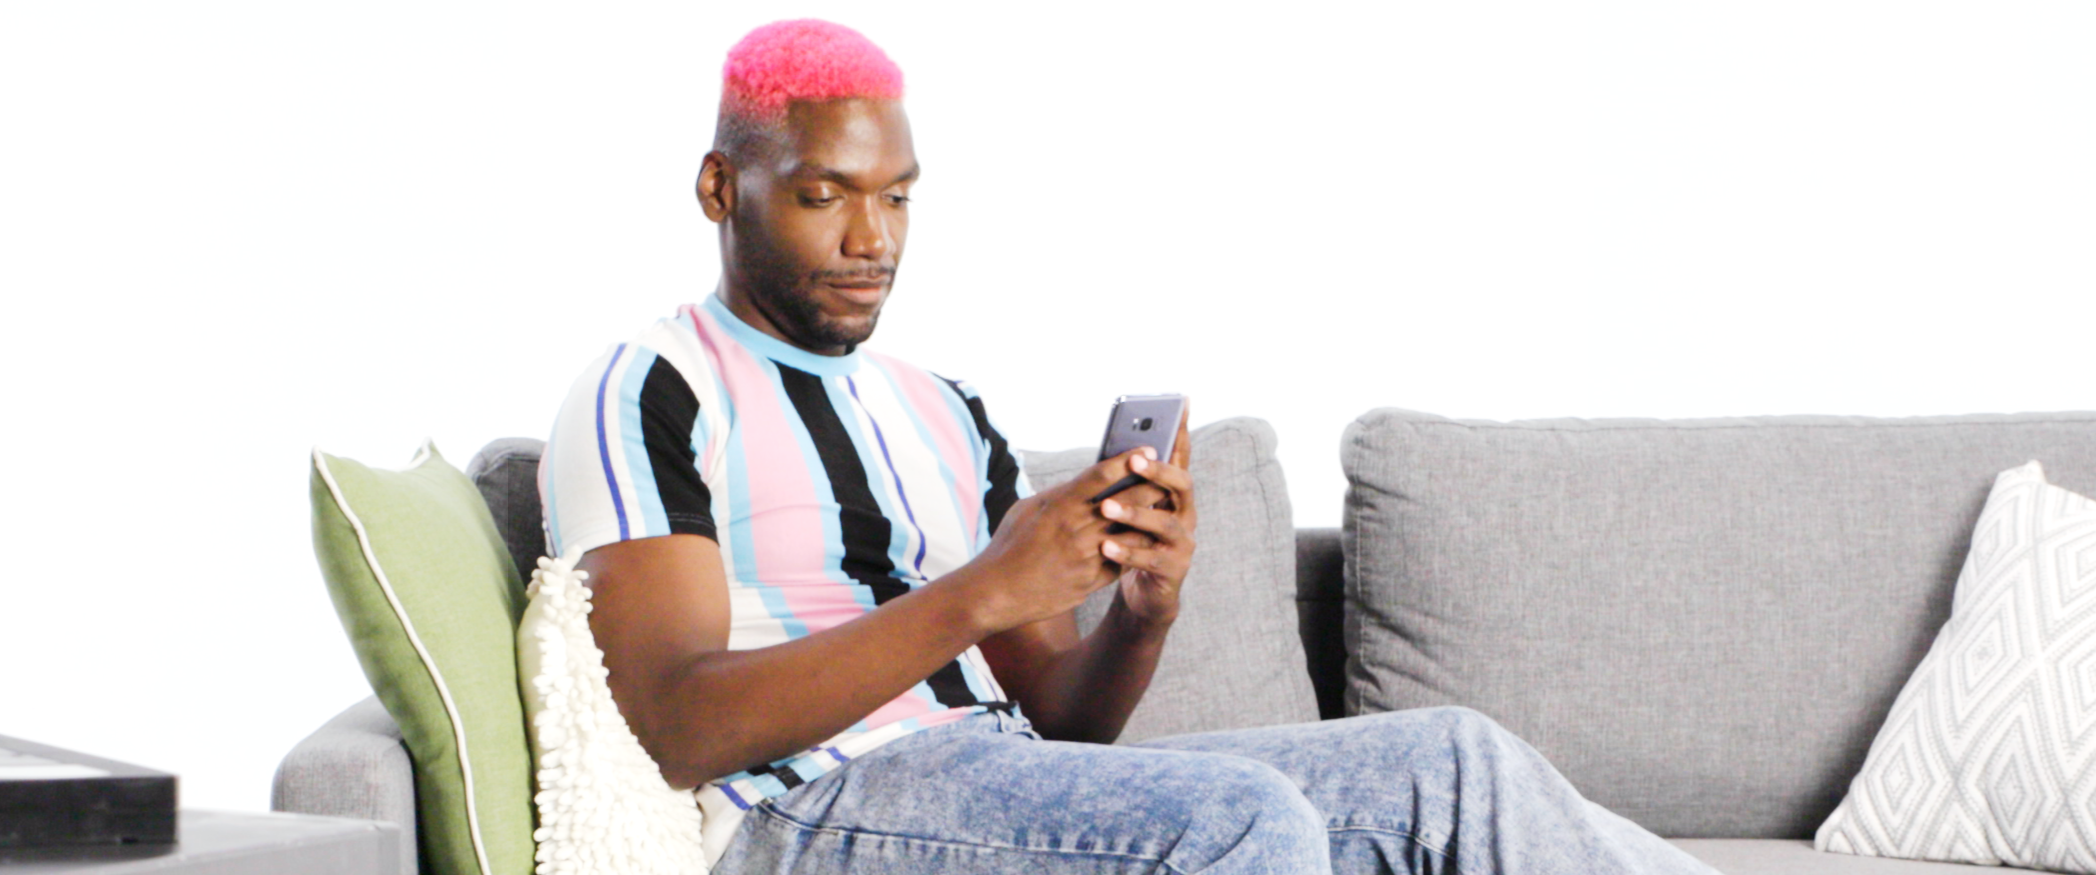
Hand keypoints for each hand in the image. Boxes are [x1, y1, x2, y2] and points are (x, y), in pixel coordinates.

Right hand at [962, 456, 1146, 632]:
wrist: (998, 593)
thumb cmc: (1009, 546)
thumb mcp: (1028, 510)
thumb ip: (1059, 495)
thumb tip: (1084, 485)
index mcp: (1060, 505)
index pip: (1102, 475)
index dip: (1128, 459)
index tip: (1149, 447)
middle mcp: (1077, 529)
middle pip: (1126, 502)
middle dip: (1152, 486)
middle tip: (1169, 476)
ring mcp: (1087, 557)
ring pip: (1133, 534)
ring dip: (1150, 522)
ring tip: (1163, 511)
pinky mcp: (1091, 581)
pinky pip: (1121, 562)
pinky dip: (1134, 550)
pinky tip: (1143, 542)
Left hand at [1097, 408, 1195, 625]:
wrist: (1145, 592)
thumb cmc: (1134, 540)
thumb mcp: (1132, 509)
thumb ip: (1129, 483)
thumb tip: (1110, 449)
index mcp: (1174, 494)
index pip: (1180, 457)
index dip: (1181, 431)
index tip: (1180, 403)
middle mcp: (1185, 514)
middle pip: (1182, 485)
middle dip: (1159, 471)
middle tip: (1134, 461)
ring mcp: (1183, 543)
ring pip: (1166, 523)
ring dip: (1136, 513)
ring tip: (1107, 507)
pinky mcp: (1174, 570)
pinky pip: (1151, 559)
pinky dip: (1127, 551)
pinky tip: (1105, 546)